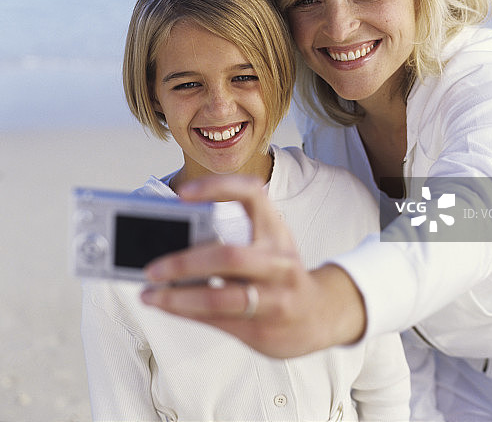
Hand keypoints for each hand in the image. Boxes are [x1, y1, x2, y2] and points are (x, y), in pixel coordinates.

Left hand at [141, 175, 366, 356]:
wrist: (318, 316)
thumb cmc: (281, 273)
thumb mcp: (268, 244)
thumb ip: (233, 238)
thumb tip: (175, 238)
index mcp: (276, 230)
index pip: (252, 195)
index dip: (218, 188)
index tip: (183, 193)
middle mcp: (278, 261)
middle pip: (229, 257)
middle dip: (184, 262)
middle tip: (152, 267)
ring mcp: (273, 297)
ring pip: (219, 298)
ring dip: (177, 296)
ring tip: (150, 292)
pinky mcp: (261, 327)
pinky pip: (215, 319)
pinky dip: (184, 311)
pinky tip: (166, 304)